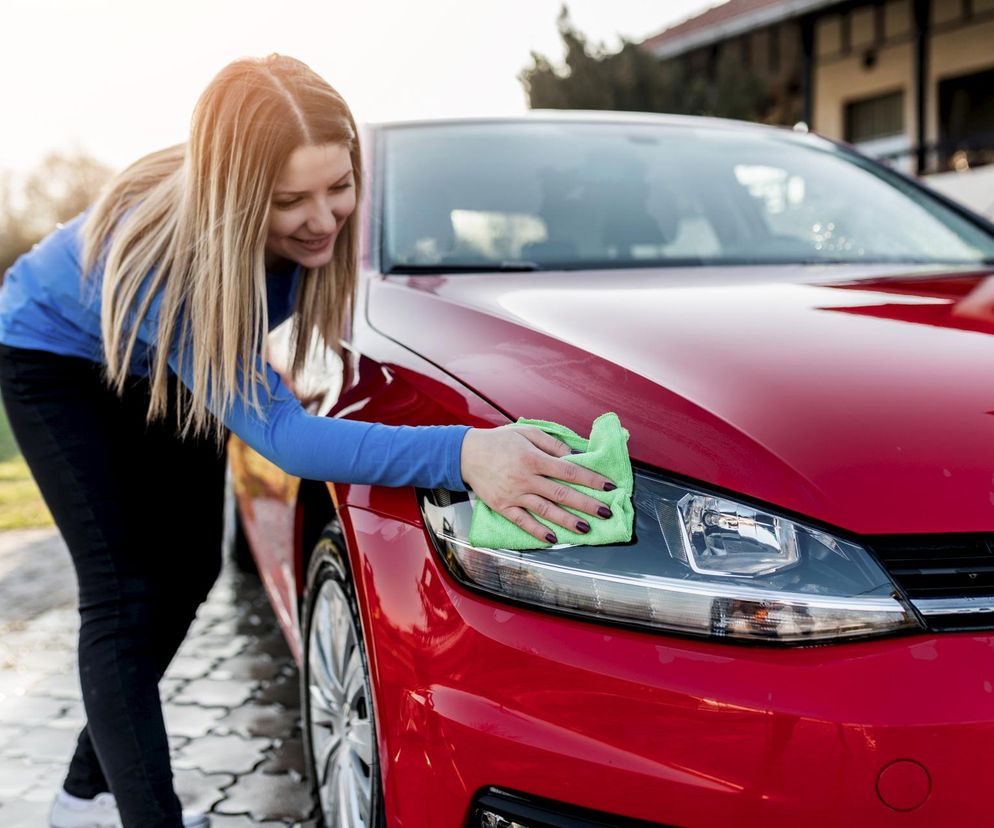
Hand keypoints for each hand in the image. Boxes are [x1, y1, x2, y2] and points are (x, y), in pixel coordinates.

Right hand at [459, 425, 616, 544]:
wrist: (466, 454)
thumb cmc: (500, 441)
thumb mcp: (527, 432)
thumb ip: (552, 444)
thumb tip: (575, 456)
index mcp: (533, 458)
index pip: (569, 470)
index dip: (590, 479)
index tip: (609, 486)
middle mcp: (525, 478)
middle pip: (561, 494)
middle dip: (586, 504)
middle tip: (606, 513)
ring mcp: (514, 494)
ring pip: (545, 510)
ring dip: (567, 521)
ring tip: (586, 529)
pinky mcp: (502, 506)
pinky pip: (522, 521)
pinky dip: (537, 531)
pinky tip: (552, 538)